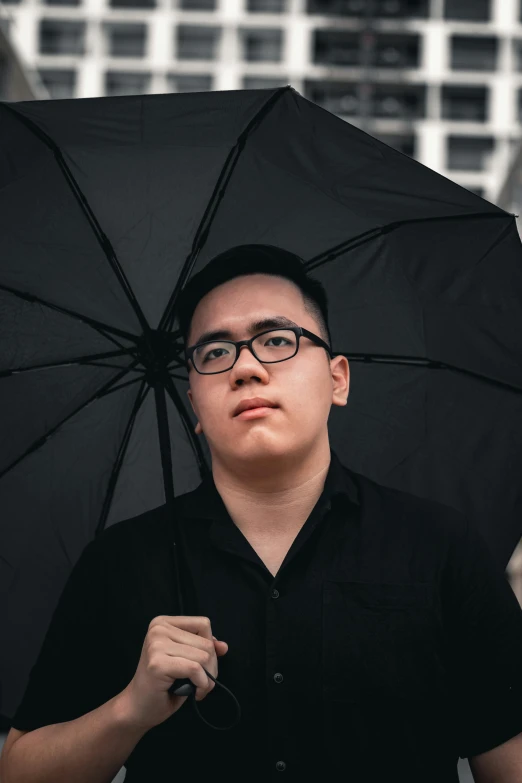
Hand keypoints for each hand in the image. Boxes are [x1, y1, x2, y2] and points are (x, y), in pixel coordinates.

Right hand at [122, 615, 227, 729]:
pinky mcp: (157, 663)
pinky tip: (195, 693)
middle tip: (201, 683)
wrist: (138, 708)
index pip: (203, 624)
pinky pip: (195, 669)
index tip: (204, 665)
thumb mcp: (186, 659)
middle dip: (211, 667)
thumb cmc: (164, 684)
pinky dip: (202, 684)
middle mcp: (158, 629)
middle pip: (206, 642)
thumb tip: (223, 646)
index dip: (210, 646)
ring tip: (197, 689)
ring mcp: (156, 645)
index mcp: (163, 622)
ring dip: (208, 679)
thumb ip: (203, 648)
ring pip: (204, 656)